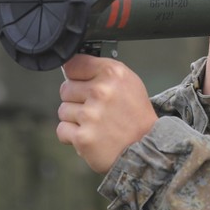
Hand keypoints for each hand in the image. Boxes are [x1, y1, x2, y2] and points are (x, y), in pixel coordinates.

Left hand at [56, 54, 157, 173]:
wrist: (147, 146)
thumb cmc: (135, 114)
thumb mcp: (127, 81)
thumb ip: (101, 72)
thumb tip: (71, 66)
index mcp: (112, 73)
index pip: (73, 64)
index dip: (77, 75)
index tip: (82, 83)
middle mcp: (101, 91)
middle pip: (66, 88)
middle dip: (76, 99)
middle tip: (96, 108)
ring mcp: (91, 114)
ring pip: (63, 110)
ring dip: (75, 118)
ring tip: (96, 123)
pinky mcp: (83, 137)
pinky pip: (62, 130)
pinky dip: (73, 135)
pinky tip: (91, 135)